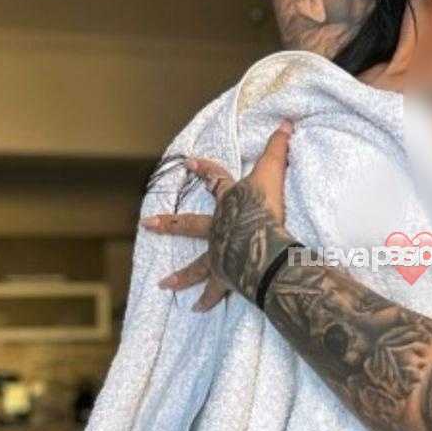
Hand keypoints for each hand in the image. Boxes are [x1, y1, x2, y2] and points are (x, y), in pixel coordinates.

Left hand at [140, 119, 295, 310]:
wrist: (261, 245)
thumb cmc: (266, 209)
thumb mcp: (273, 172)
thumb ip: (278, 149)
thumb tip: (286, 121)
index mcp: (229, 202)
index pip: (215, 180)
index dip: (204, 169)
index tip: (188, 162)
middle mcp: (217, 228)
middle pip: (188, 225)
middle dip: (168, 224)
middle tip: (146, 224)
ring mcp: (218, 254)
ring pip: (195, 266)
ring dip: (180, 276)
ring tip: (163, 285)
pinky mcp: (224, 276)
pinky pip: (213, 290)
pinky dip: (206, 300)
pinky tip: (197, 309)